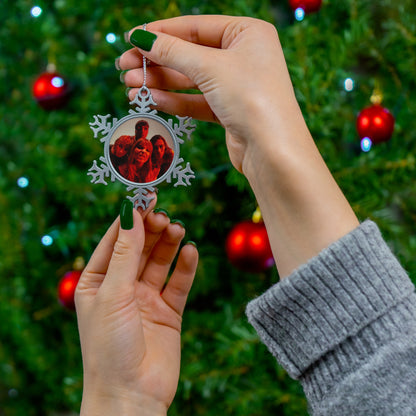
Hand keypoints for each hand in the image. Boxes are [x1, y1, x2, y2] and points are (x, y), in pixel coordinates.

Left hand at [75, 204, 197, 414]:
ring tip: (178, 229)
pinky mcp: (168, 311)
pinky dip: (186, 266)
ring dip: (169, 244)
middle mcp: (122, 287)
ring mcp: (146, 298)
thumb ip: (125, 252)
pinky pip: (179, 282)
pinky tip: (191, 252)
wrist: (132, 396)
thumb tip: (130, 212)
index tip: (145, 196)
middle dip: (152, 230)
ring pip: (160, 262)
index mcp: (97, 281)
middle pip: (140, 248)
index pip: (115, 240)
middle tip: (165, 216)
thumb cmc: (109, 347)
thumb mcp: (113, 293)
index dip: (130, 218)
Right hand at [118, 15, 302, 173]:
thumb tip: (141, 37)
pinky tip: (151, 101)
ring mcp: (236, 85)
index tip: (131, 38)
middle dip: (156, 62)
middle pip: (190, 54)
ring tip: (130, 87)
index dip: (161, 32)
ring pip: (191, 80)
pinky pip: (197, 101)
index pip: (195, 27)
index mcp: (247, 33)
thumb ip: (173, 51)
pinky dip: (174, 101)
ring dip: (160, 83)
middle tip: (124, 67)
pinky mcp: (229, 111)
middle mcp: (243, 56)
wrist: (273, 151)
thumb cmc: (251, 98)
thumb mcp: (209, 67)